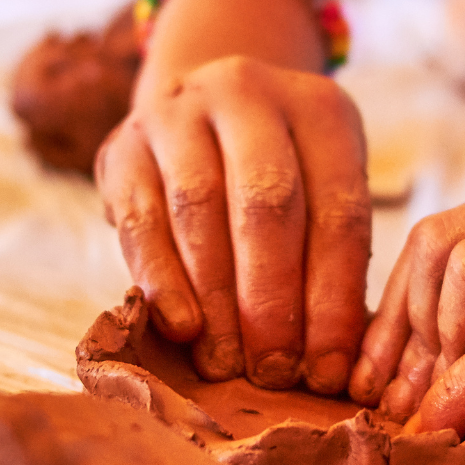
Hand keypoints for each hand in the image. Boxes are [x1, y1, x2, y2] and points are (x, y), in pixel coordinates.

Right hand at [95, 0, 370, 394]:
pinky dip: (161, 278)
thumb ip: (330, 261)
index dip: (336, 299)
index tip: (328, 371)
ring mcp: (180, 113)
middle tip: (272, 371)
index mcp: (320, 109)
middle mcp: (249, 93)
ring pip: (199, 209)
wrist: (203, 112)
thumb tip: (334, 364)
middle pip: (267, 203)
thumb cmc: (279, 175)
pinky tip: (182, 328)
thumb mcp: (321, 190)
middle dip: (272, 299)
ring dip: (216, 298)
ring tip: (226, 362)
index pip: (338, 210)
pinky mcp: (126, 145)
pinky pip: (140, 218)